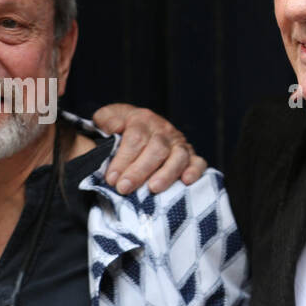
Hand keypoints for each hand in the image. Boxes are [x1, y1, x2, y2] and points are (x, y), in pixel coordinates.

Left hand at [91, 103, 207, 193]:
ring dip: (166, 173)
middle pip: (156, 149)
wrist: (142, 126)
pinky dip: (194, 171)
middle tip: (124, 188)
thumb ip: (106, 120)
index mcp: (142, 119)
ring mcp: (179, 143)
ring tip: (153, 188)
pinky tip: (186, 181)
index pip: (135, 138)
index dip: (123, 159)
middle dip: (140, 170)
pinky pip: (198, 162)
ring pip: (178, 156)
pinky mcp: (192, 156)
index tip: (111, 178)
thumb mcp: (108, 117)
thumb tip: (113, 128)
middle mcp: (163, 130)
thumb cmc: (121, 128)